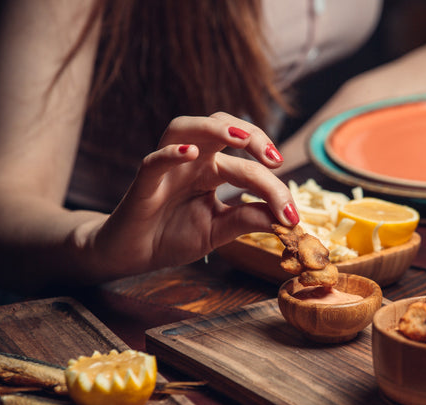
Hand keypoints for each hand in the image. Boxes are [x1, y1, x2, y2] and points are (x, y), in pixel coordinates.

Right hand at [90, 112, 298, 274]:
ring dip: (214, 128)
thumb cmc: (172, 236)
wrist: (132, 256)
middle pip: (221, 128)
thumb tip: (286, 219)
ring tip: (240, 140)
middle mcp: (192, 161)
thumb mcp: (218, 231)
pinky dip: (171, 153)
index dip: (274, 188)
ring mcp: (168, 168)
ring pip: (186, 127)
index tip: (292, 216)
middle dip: (252, 135)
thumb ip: (247, 220)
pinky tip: (189, 153)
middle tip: (275, 159)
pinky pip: (154, 160)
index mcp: (212, 171)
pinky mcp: (143, 183)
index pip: (248, 167)